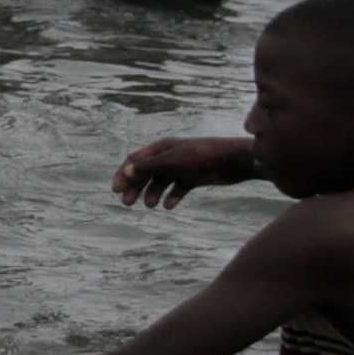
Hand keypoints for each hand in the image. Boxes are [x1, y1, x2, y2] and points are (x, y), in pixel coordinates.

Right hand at [114, 135, 253, 204]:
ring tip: (150, 206)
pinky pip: (177, 189)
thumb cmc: (205, 157)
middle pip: (145, 172)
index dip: (123, 174)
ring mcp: (182, 168)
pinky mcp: (194, 178)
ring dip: (151, 193)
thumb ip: (150, 166)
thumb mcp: (174, 161)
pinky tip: (169, 206)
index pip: (135, 160)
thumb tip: (126, 171)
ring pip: (160, 182)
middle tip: (127, 204)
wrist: (237, 161)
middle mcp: (169, 157)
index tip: (116, 190)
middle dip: (135, 187)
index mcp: (162, 148)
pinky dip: (171, 197)